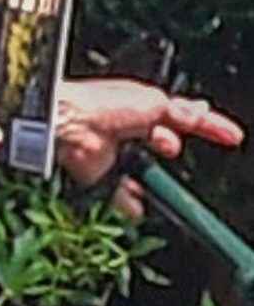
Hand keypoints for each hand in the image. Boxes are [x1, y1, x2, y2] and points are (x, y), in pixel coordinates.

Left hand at [55, 78, 243, 213]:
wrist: (73, 124)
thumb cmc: (107, 105)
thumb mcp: (155, 103)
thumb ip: (182, 114)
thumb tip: (202, 113)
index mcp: (143, 105)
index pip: (183, 117)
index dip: (208, 126)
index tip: (233, 136)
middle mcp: (130, 129)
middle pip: (165, 143)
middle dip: (172, 145)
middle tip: (165, 145)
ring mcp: (117, 154)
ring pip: (147, 173)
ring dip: (154, 175)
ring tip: (152, 168)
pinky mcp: (103, 177)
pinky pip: (123, 196)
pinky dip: (131, 202)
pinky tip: (137, 202)